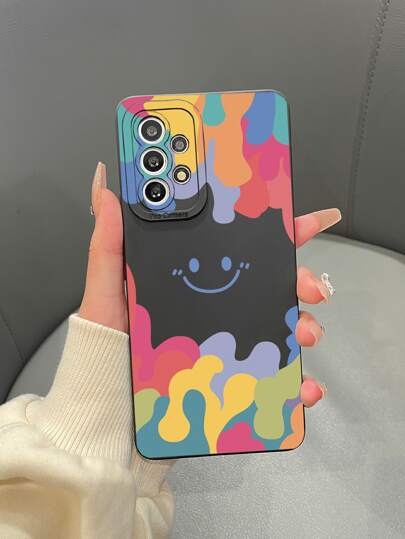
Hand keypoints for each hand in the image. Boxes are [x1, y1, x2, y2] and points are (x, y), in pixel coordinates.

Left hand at [79, 162, 340, 406]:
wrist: (106, 408)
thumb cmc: (105, 346)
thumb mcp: (106, 290)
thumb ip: (107, 243)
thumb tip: (105, 188)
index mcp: (196, 281)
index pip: (242, 248)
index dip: (278, 233)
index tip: (306, 222)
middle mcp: (218, 309)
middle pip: (274, 286)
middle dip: (303, 281)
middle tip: (312, 289)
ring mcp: (229, 345)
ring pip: (282, 330)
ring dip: (307, 329)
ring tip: (307, 336)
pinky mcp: (232, 381)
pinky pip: (274, 382)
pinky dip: (296, 387)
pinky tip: (303, 389)